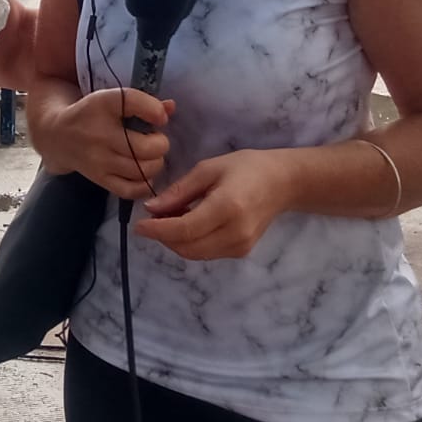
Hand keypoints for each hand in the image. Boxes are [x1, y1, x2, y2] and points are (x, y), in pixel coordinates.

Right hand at [38, 88, 173, 198]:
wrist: (58, 135)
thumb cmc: (93, 114)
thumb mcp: (113, 100)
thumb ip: (144, 103)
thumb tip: (171, 108)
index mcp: (103, 104)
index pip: (131, 101)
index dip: (154, 110)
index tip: (161, 117)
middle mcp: (99, 133)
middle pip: (144, 148)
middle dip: (160, 144)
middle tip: (157, 141)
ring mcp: (98, 160)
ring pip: (141, 170)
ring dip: (155, 163)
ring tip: (151, 156)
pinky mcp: (98, 179)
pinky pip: (129, 189)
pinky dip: (145, 184)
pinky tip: (146, 173)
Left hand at [133, 149, 292, 259]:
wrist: (282, 183)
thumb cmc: (246, 168)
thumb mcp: (209, 169)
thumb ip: (179, 191)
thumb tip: (151, 209)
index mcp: (227, 207)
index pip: (184, 229)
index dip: (158, 230)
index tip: (138, 225)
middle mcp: (234, 233)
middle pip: (187, 247)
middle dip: (163, 236)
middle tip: (153, 217)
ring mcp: (240, 247)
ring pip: (195, 254)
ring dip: (175, 241)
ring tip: (170, 218)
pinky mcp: (241, 252)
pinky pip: (206, 253)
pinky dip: (190, 242)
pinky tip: (188, 223)